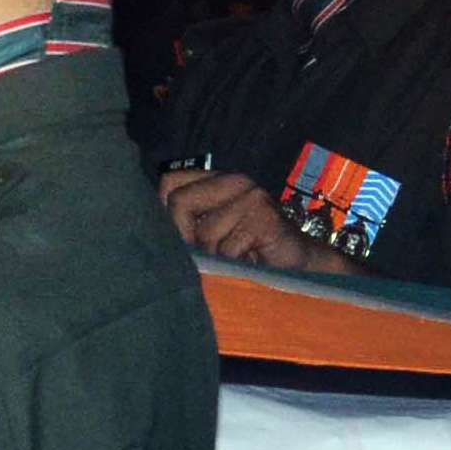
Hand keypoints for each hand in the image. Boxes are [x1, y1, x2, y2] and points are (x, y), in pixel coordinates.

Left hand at [158, 170, 348, 272]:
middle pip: (179, 203)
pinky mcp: (264, 217)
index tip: (182, 240)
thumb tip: (149, 232)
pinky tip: (250, 263)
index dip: (166, 215)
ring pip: (204, 232)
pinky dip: (235, 265)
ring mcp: (252, 196)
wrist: (300, 269)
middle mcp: (235, 180)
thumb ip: (186, 226)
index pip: (169, 183)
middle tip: (210, 255)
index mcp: (218, 181)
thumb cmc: (250, 256)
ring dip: (216, 257)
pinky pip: (228, 247)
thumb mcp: (211, 237)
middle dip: (186, 238)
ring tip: (235, 259)